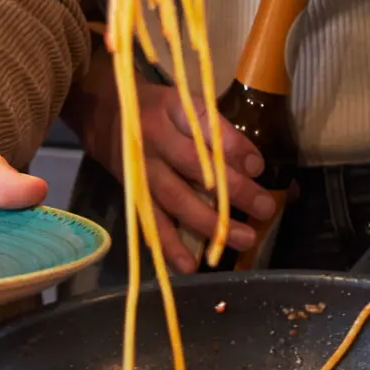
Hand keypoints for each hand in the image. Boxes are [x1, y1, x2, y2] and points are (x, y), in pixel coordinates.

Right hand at [79, 49, 271, 272]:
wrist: (105, 116)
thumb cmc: (158, 110)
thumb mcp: (185, 104)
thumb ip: (217, 130)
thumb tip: (256, 166)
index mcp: (171, 108)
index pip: (205, 125)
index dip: (234, 147)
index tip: (259, 166)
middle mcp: (154, 138)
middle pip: (195, 166)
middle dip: (233, 190)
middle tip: (265, 207)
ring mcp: (141, 169)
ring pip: (176, 198)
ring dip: (211, 223)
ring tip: (243, 239)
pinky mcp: (132, 194)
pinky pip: (151, 222)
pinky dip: (169, 246)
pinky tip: (189, 264)